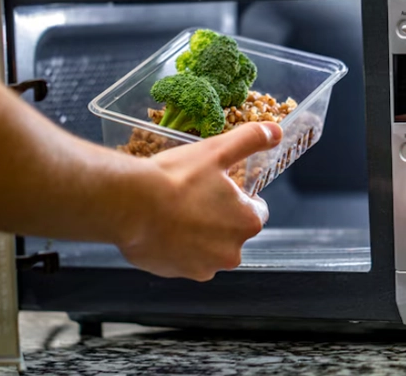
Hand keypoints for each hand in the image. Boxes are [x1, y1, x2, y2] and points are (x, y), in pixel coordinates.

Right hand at [119, 122, 282, 281]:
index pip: (256, 211)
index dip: (238, 197)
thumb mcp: (217, 150)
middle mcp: (232, 251)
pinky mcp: (180, 273)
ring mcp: (205, 266)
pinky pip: (185, 259)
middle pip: (232, 231)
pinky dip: (178, 247)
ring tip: (175, 211)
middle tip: (193, 196)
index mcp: (247, 222)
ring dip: (198, 234)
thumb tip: (274, 131)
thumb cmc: (175, 179)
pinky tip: (162, 228)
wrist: (131, 205)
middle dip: (218, 217)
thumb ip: (250, 140)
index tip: (219, 188)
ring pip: (208, 247)